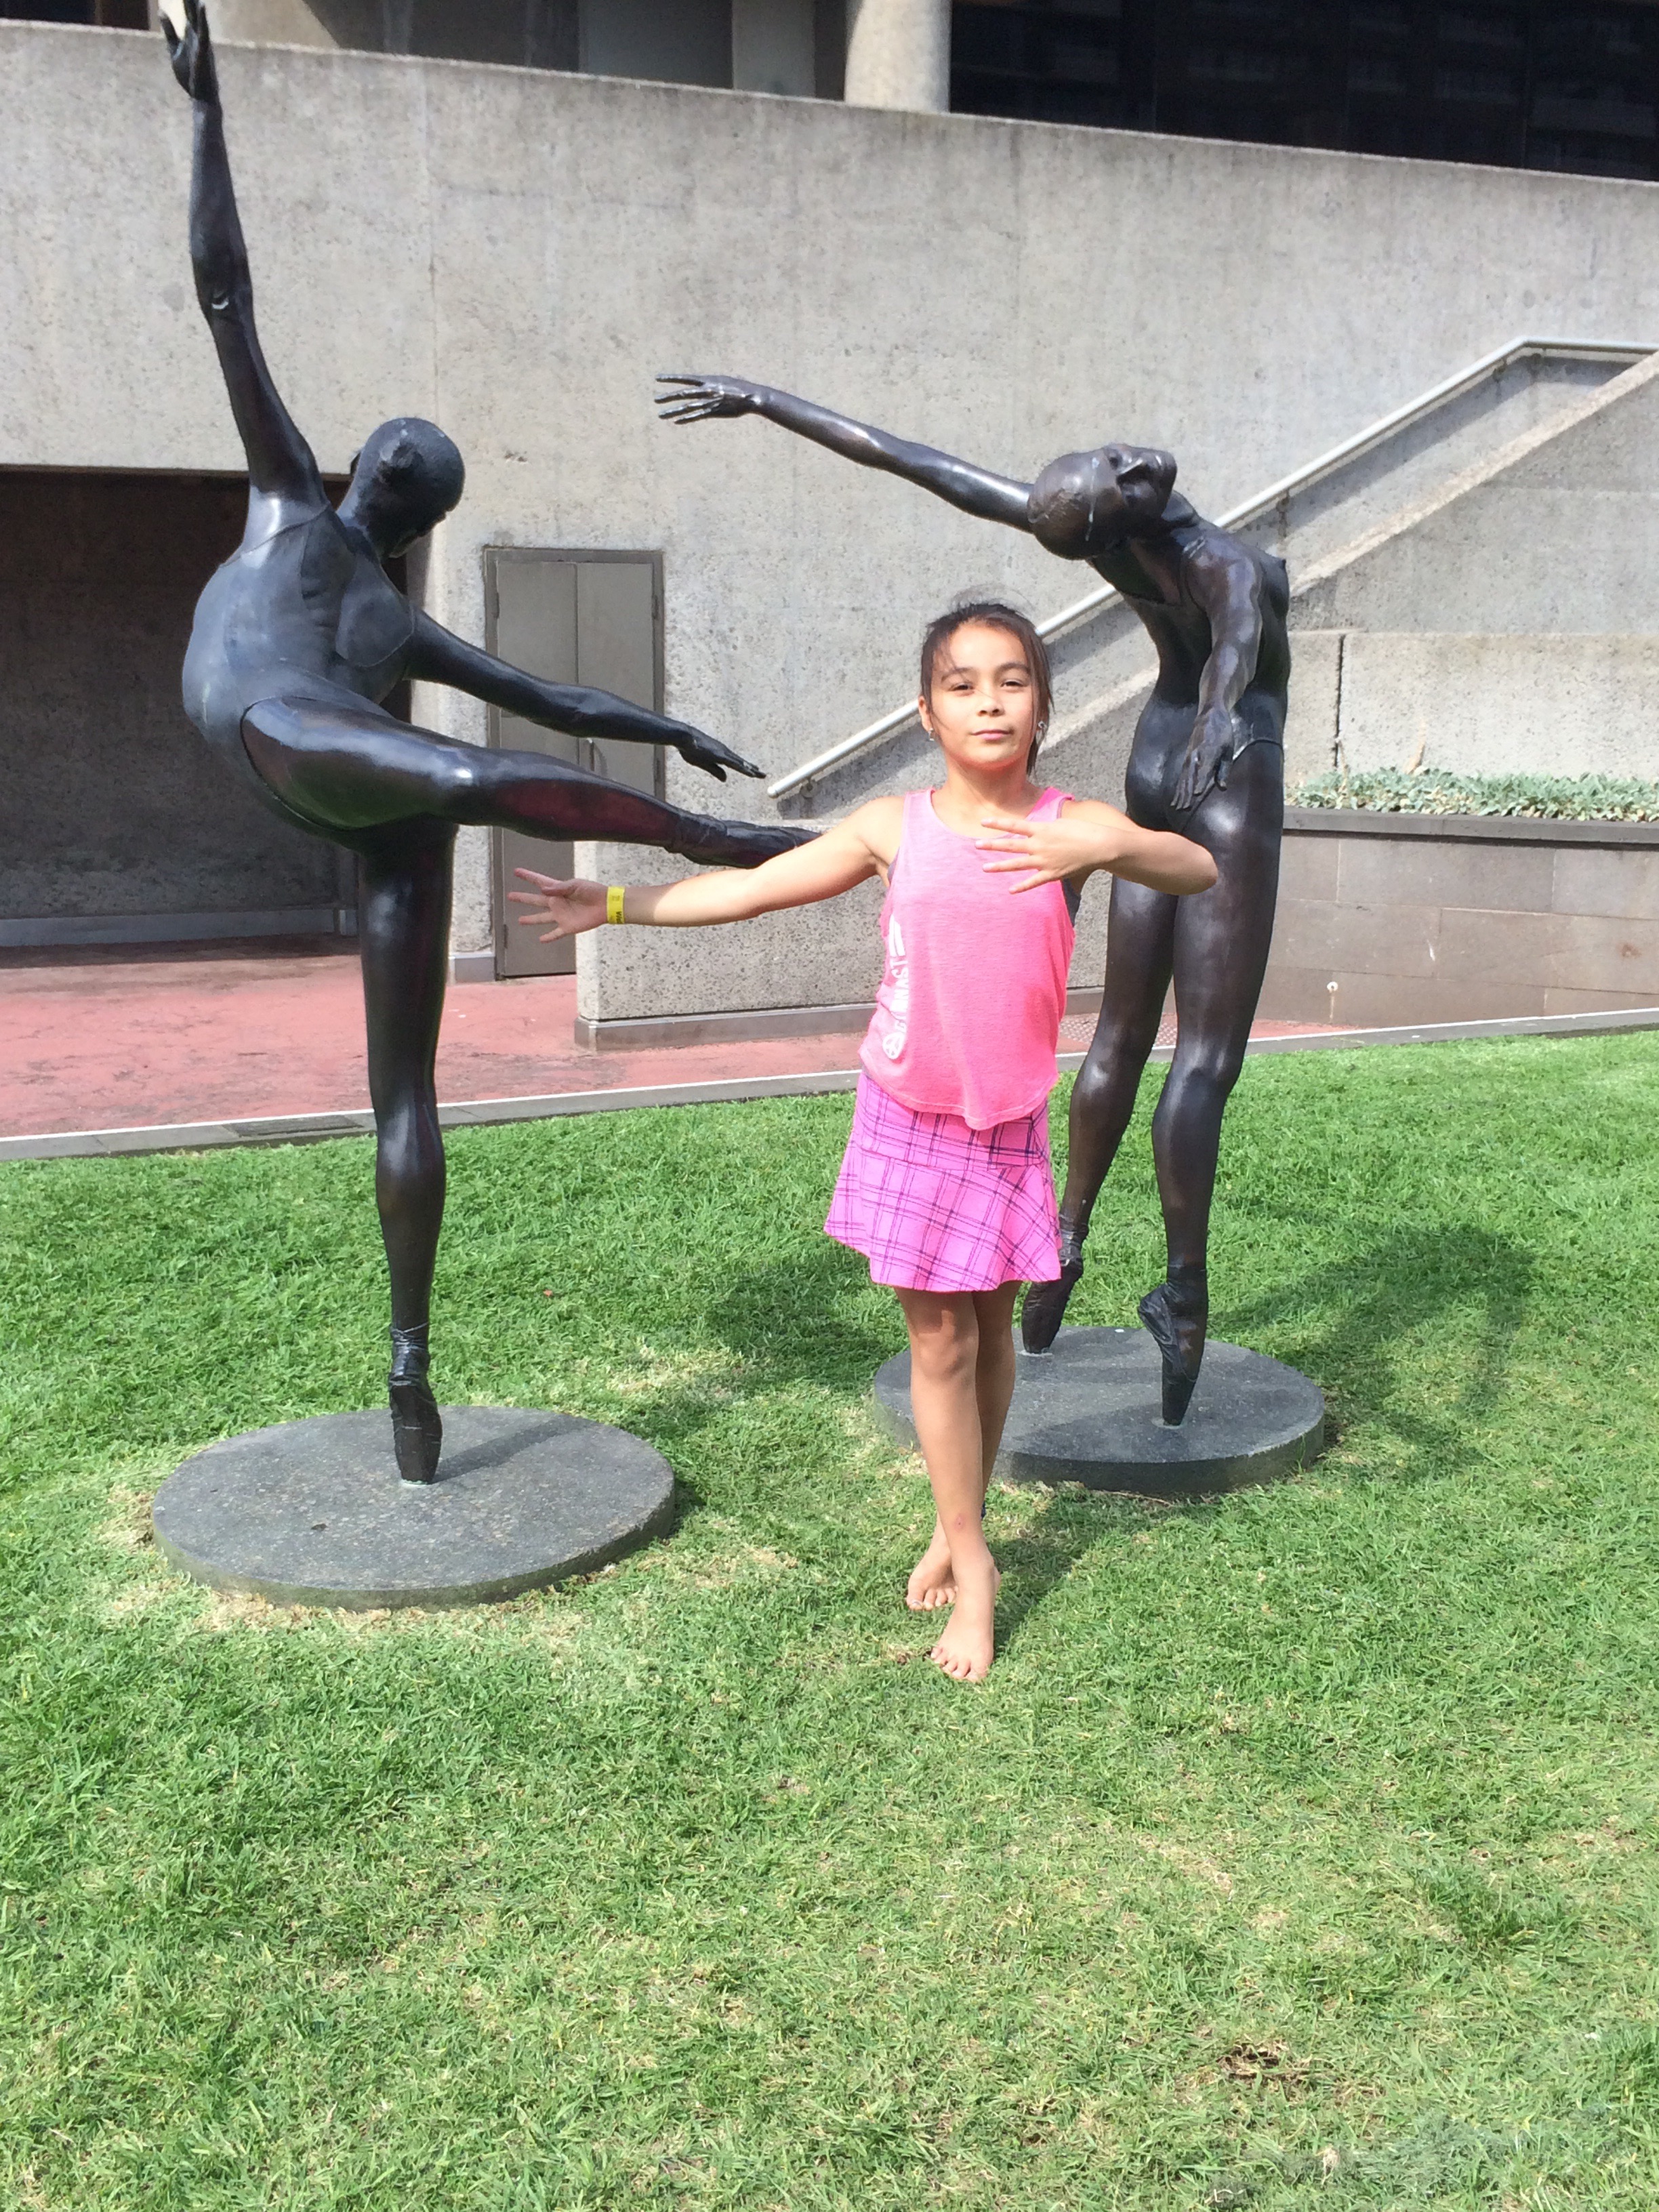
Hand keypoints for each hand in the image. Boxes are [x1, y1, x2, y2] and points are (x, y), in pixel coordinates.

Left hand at [163, 0, 219, 104]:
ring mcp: (202, 43)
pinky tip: (201, 6)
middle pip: (193, 10)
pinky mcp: (203, 52)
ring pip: (199, 17)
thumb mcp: (174, 49)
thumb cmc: (189, 75)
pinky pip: (204, 32)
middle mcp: (198, 35)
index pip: (187, 10)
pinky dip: (202, 19)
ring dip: (196, 2)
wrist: (200, 96)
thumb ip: (169, 30)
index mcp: (191, 34)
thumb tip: (161, 11)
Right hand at [508, 870, 608, 941]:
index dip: (528, 876)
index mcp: (558, 890)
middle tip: (510, 896)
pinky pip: (556, 933)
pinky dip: (549, 937)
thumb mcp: (575, 885)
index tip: (516, 872)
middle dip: (523, 898)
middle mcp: (556, 902)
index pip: (539, 881)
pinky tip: (541, 940)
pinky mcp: (568, 926)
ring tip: (520, 920)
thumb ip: (559, 888)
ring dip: (531, 919)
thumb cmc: (592, 891)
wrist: (605, 904)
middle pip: (535, 900)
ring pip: (541, 918)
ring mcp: (561, 915)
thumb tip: (542, 890)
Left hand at [656, 372, 767, 425]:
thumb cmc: (740, 388)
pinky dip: (686, 419)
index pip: (685, 379)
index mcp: (708, 380)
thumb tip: (705, 385)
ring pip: (687, 407)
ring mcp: (709, 402)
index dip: (671, 378)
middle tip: (655, 400)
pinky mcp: (713, 412)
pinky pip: (696, 416)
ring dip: (673, 411)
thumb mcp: (723, 381)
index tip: (658, 378)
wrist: (751, 397)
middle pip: (683, 394)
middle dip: (668, 397)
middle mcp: (706, 390)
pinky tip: (676, 421)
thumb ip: (712, 384)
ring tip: (660, 415)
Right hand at [666, 722, 762, 780]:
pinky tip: (749, 772)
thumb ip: (715, 770)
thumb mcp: (703, 764)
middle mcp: (724, 752)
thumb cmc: (690, 748)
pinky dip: (742, 768)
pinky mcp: (719, 754)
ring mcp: (722, 752)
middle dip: (752, 769)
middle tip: (763, 775)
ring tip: (761, 774)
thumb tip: (726, 779)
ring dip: (750, 769)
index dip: (746, 768)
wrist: (684, 737)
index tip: (755, 772)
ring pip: (739, 763)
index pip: (736, 763)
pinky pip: (733, 763)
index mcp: (720, 755)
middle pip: (741, 763)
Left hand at [976, 807, 1123, 892]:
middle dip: (992, 845)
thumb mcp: (1061, 823)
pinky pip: (1034, 882)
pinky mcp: (1052, 874)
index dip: (998, 823)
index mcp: (1042, 830)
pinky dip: (1022, 887)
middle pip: (1011, 846)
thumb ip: (1045, 829)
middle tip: (976, 845)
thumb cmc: (1083, 830)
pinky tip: (1010, 890)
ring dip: (1000, 867)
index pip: (1015, 825)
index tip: (983, 822)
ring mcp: (1044, 861)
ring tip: (985, 868)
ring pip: (1018, 865)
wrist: (1099, 846)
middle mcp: (1039, 845)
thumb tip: (1036, 831)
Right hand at [1171, 705, 1237, 813]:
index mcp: (1209, 753)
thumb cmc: (1223, 733)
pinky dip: (1178, 787)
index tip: (1196, 794)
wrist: (1209, 715)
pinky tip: (1175, 798)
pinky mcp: (1186, 759)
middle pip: (1190, 777)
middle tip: (1184, 808)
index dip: (1200, 782)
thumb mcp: (1228, 749)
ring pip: (1183, 778)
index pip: (1204, 770)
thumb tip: (1222, 787)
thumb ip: (1224, 769)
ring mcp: (1189, 757)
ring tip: (1178, 807)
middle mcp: (1196, 756)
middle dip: (1187, 793)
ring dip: (1180, 793)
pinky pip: (1181, 776)